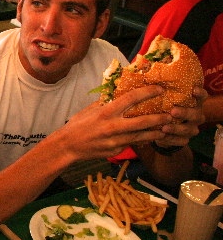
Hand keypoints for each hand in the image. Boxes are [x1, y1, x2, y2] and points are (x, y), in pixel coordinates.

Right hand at [54, 85, 172, 159]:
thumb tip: (118, 93)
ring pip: (141, 136)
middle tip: (171, 114)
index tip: (159, 89)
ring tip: (167, 128)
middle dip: (159, 118)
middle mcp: (113, 126)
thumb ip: (105, 103)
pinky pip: (132, 143)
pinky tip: (149, 137)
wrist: (68, 146)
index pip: (131, 99)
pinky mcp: (116, 151)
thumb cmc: (77, 125)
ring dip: (156, 132)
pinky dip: (141, 140)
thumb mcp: (89, 110)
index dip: (147, 92)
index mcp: (106, 112)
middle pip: (142, 121)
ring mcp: (115, 141)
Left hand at [154, 85, 207, 147]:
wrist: (163, 129)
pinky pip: (180, 141)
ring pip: (188, 129)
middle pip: (196, 114)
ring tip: (164, 127)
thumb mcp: (163, 99)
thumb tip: (145, 76)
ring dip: (176, 128)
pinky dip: (170, 139)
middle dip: (185, 112)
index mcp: (193, 102)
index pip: (202, 96)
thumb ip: (160, 91)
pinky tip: (161, 138)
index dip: (200, 93)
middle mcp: (196, 115)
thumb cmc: (163, 108)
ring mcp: (192, 128)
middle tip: (173, 111)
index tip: (193, 90)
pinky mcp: (185, 139)